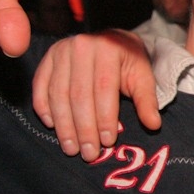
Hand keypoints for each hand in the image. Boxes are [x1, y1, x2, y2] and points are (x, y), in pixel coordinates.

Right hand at [33, 30, 159, 161]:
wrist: (113, 39)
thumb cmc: (129, 61)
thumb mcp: (143, 76)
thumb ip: (147, 100)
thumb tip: (153, 125)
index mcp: (108, 49)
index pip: (104, 89)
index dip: (105, 118)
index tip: (107, 142)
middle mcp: (82, 46)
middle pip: (79, 95)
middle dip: (83, 129)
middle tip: (88, 153)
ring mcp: (61, 50)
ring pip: (58, 94)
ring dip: (64, 125)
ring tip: (71, 148)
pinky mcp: (48, 57)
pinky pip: (40, 86)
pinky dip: (44, 107)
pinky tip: (52, 126)